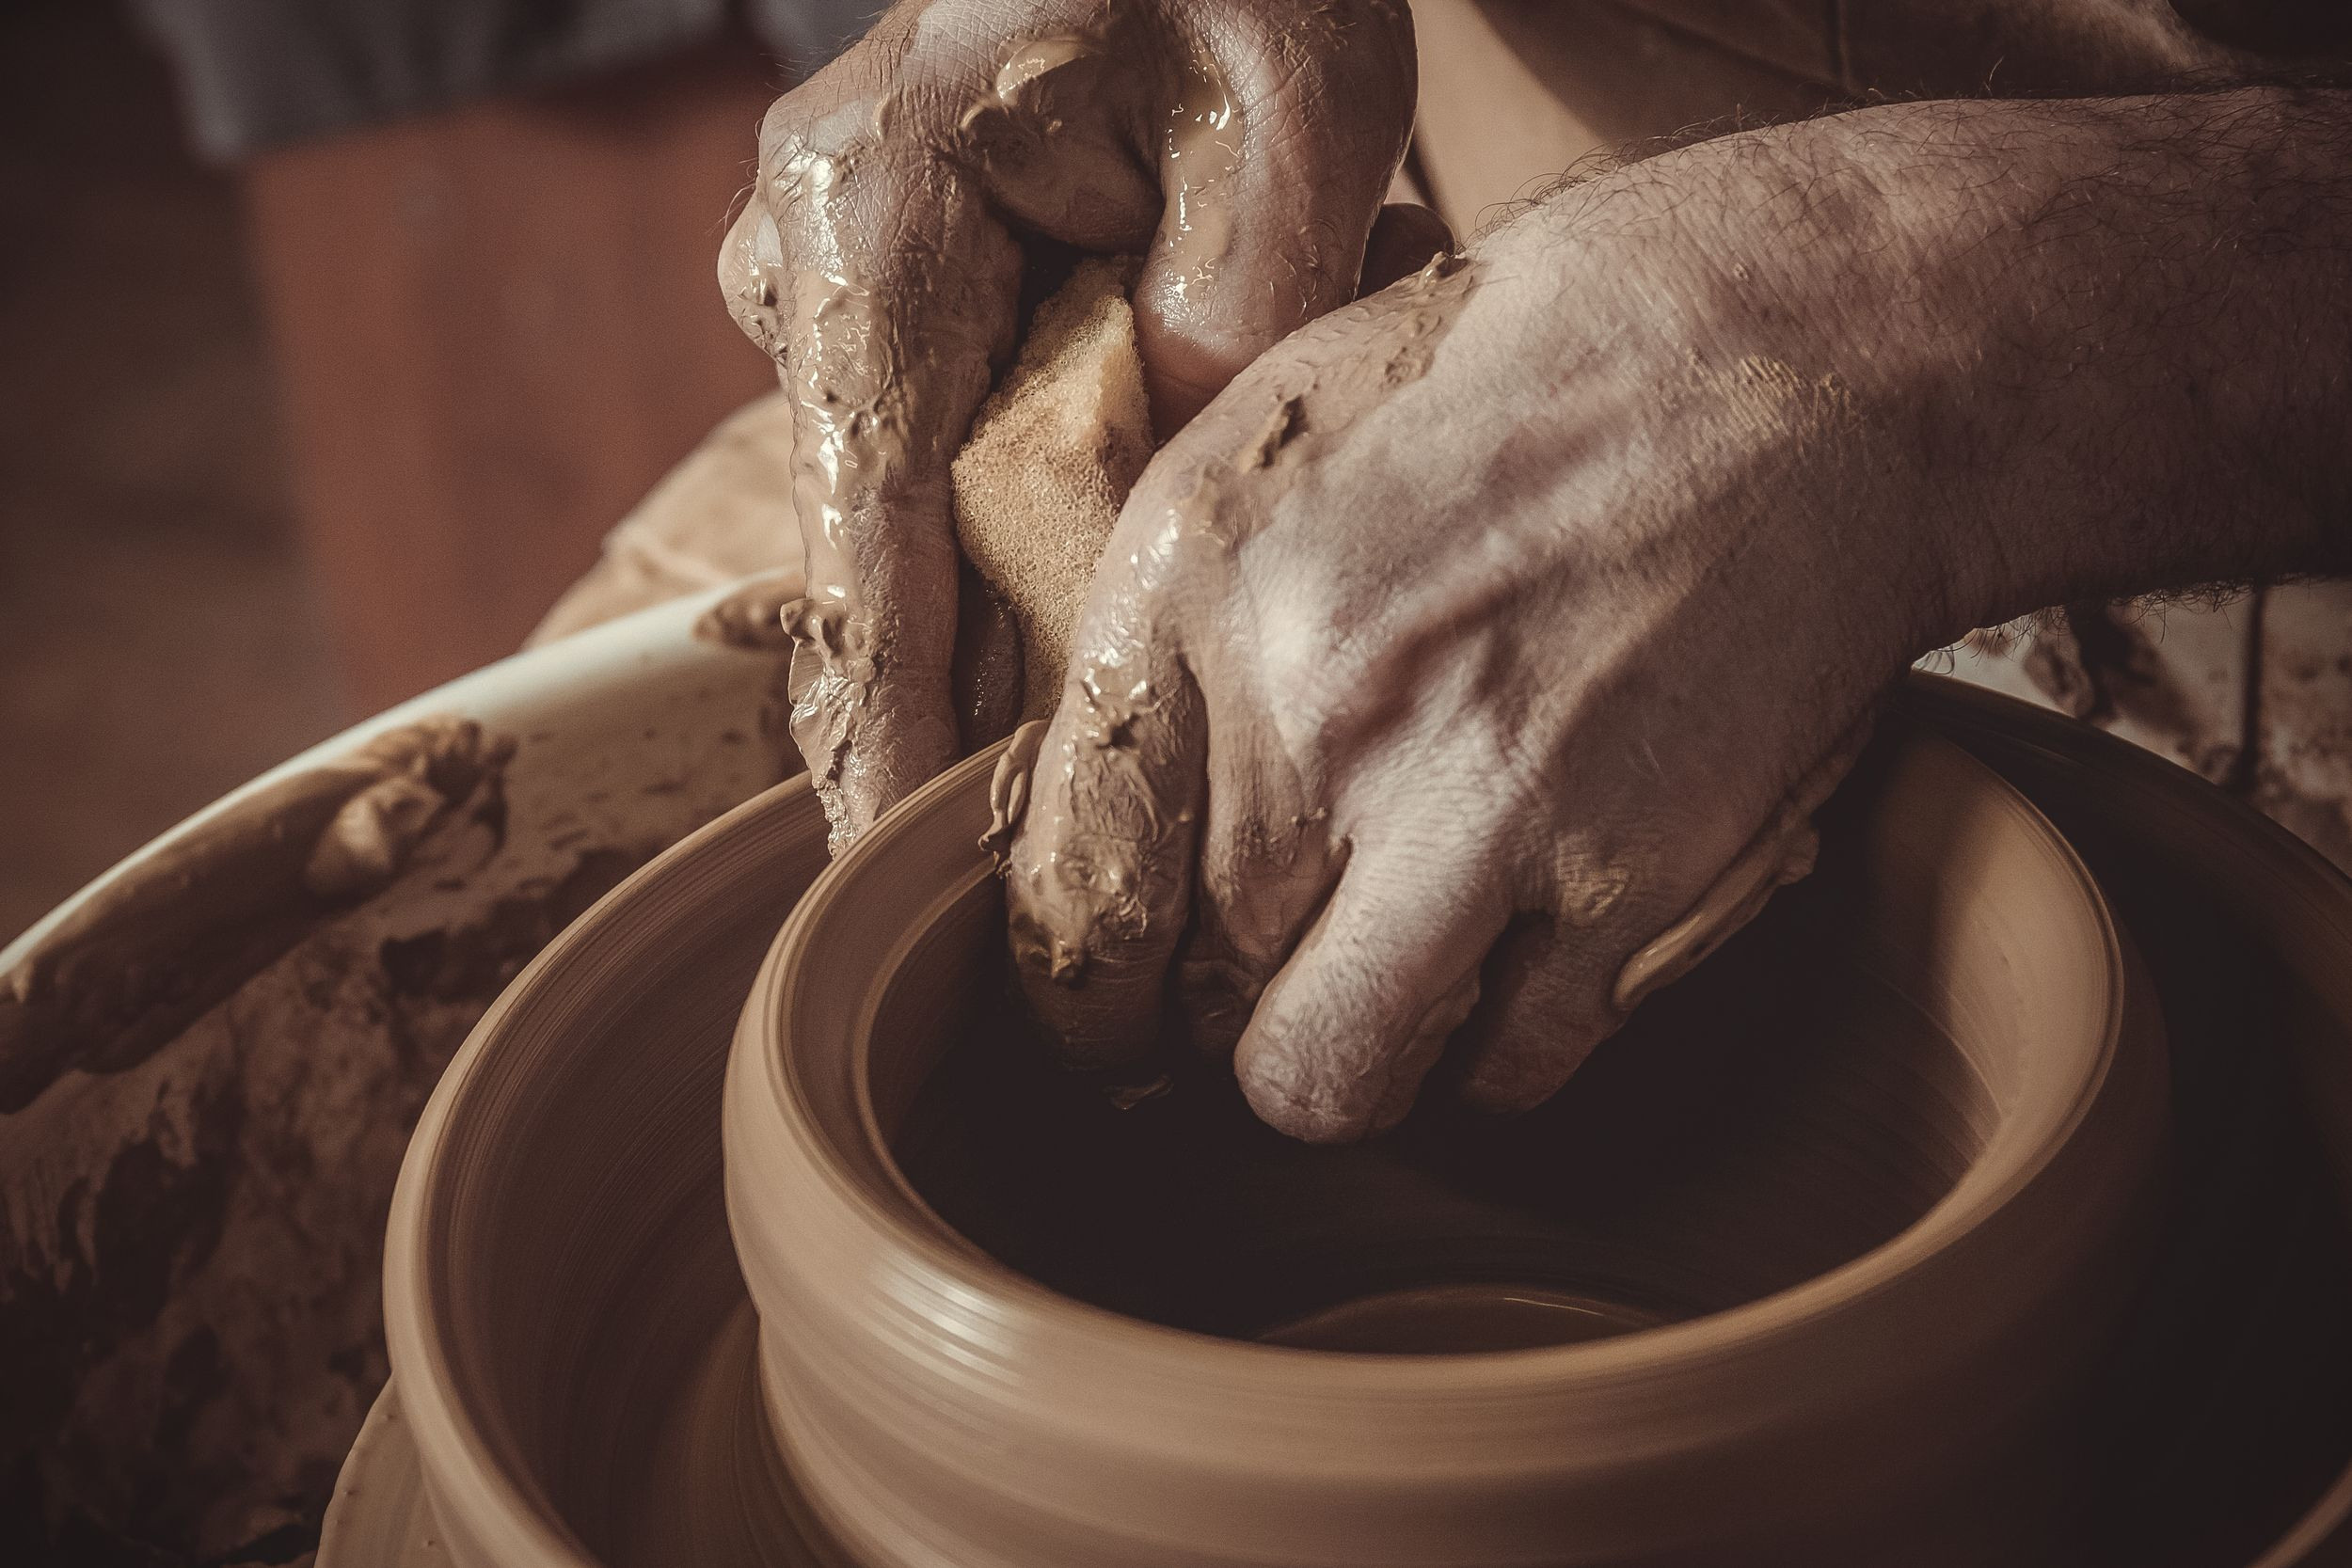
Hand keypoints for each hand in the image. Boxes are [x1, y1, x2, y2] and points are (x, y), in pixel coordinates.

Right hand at [717, 0, 1420, 849]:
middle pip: (874, 550)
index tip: (886, 865)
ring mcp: (822, 280)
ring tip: (1108, 682)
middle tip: (1047, 849)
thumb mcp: (1291, 112)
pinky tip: (1091, 573)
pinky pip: (923, 465)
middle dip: (956, 695)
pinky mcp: (868, 299)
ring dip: (1003, 610)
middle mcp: (807, 260)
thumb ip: (1225, 313)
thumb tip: (1145, 512)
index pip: (868, 529)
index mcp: (875, 218)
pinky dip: (1007, 533)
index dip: (886, 715)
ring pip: (900, 519)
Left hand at [999, 131, 1996, 1141]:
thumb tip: (1098, 785)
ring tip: (1384, 978)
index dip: (1081, 983)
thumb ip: (1172, 612)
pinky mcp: (1633, 881)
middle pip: (1189, 997)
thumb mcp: (1284, 415)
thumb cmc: (1537, 370)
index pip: (1069, 882)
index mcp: (1200, 580)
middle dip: (1215, 1008)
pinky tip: (1518, 947)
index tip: (1110, 1003)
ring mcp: (1477, 807)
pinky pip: (1510, 1067)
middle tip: (1265, 968)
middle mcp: (1318, 708)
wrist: (1809, 357)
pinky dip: (1501, 1042)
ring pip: (1329, 1078)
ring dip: (1347, 1054)